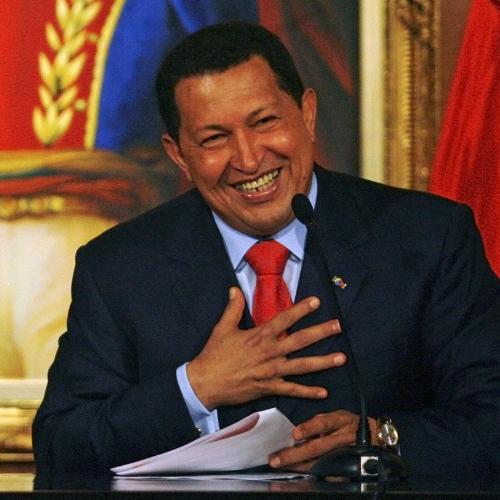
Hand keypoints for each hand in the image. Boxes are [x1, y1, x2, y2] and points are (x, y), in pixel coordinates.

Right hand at [187, 287, 345, 408]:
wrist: (205, 383)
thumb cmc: (214, 355)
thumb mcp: (222, 328)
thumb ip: (233, 308)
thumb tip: (235, 289)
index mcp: (259, 336)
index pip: (284, 319)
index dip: (301, 309)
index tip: (316, 301)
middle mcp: (270, 352)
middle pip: (300, 340)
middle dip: (321, 332)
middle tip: (338, 326)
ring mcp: (271, 371)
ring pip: (302, 366)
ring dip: (323, 362)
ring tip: (341, 357)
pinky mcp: (269, 388)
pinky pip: (292, 390)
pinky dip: (308, 392)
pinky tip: (324, 392)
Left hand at [269, 410, 378, 470]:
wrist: (378, 437)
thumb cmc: (350, 425)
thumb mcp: (337, 417)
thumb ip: (319, 424)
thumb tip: (297, 434)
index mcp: (339, 420)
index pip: (323, 423)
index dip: (309, 428)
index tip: (294, 434)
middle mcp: (343, 437)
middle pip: (318, 447)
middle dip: (295, 454)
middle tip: (276, 460)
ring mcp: (345, 453)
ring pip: (321, 462)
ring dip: (300, 467)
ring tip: (284, 468)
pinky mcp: (349, 466)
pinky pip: (332, 473)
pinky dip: (317, 476)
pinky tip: (303, 478)